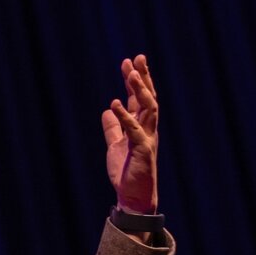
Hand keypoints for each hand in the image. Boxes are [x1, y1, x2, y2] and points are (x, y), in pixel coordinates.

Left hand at [101, 55, 157, 213]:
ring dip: (140, 91)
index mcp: (141, 126)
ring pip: (148, 109)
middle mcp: (148, 129)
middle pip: (148, 98)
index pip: (141, 99)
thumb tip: (107, 111)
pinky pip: (134, 129)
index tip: (130, 62)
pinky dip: (125, 116)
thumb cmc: (126, 172)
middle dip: (143, 78)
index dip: (136, 81)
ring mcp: (147, 138)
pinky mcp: (143, 150)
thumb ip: (112, 128)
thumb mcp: (115, 146)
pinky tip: (115, 104)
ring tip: (131, 74)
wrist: (132, 195)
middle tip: (137, 59)